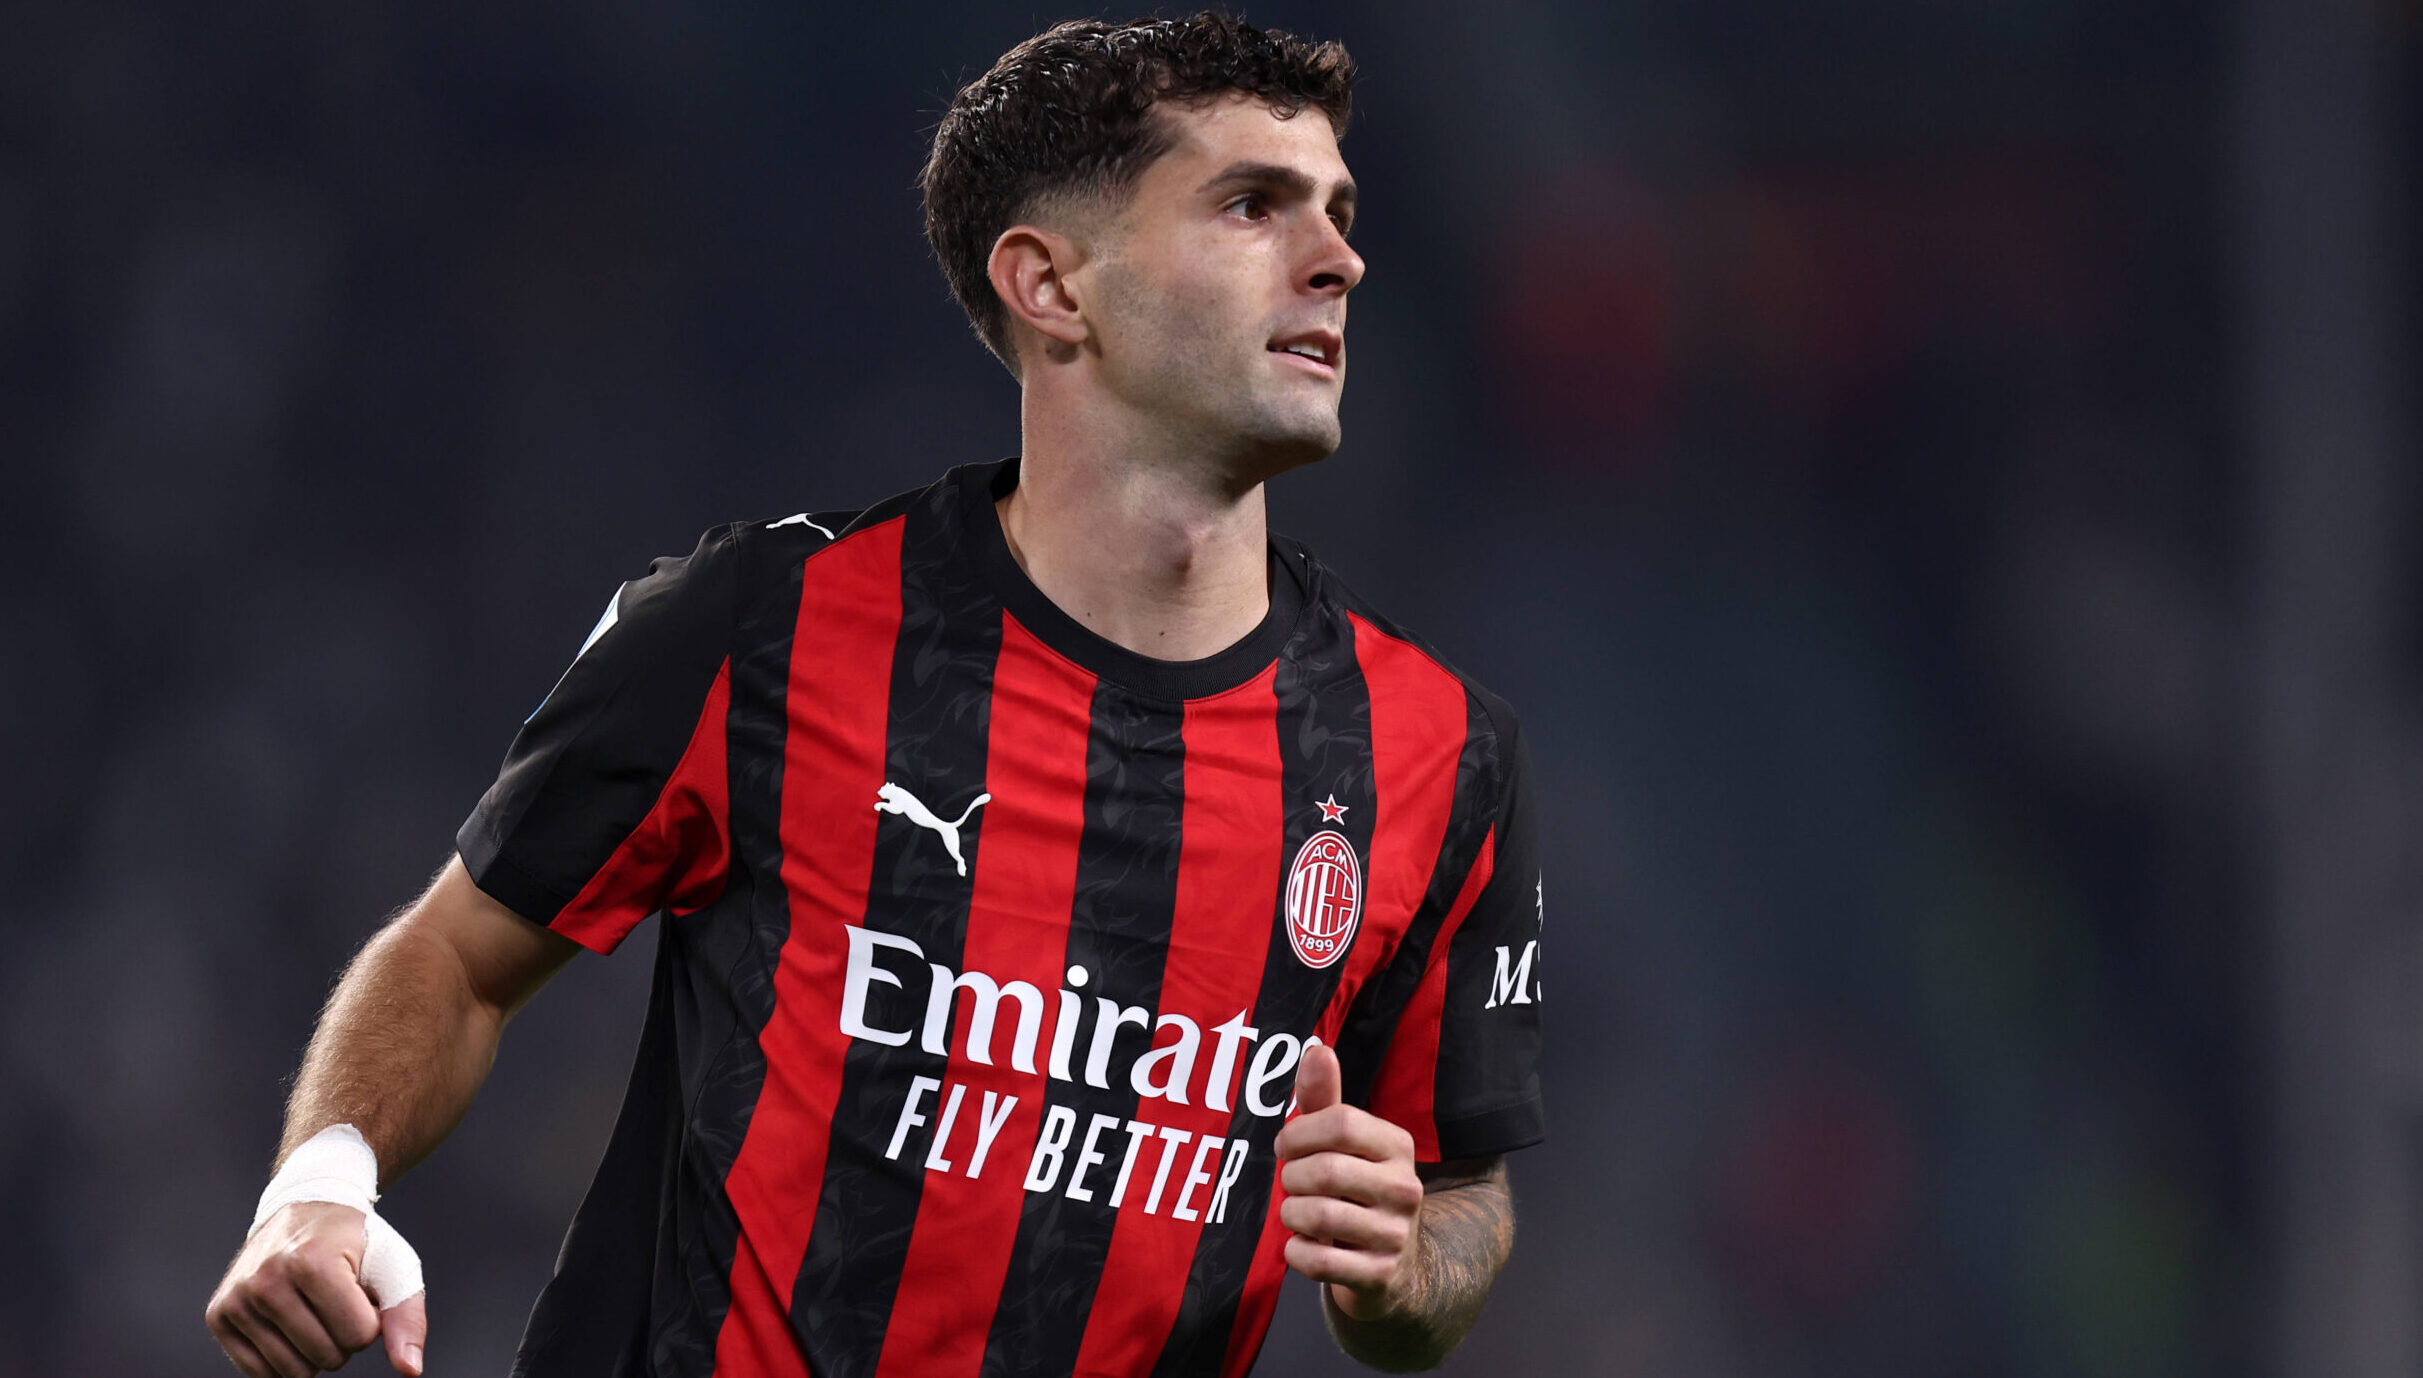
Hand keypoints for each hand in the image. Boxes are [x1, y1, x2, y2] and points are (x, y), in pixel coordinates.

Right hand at [206, 1201, 427, 1377]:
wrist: (306, 1206)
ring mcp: (237, 1298)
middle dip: (344, 1338)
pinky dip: (284, 1359)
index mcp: (312, 1261)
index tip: (361, 1293)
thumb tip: (410, 1370)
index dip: (370, 1321)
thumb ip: (407, 1318)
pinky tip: (290, 1324)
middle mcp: (266, 1280)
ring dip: (315, 1351)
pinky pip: (259, 1373)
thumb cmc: (355, 1241)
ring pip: (294, 1372)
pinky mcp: (218, 1315)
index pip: (359, 1336)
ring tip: (315, 1310)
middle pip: (328, 1357)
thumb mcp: (393, 1267)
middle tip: (337, 1300)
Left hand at [1272, 1041, 1425, 1321]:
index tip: (1286, 1147)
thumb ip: (1324, 1099)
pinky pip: (1320, 1261)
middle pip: (1326, 1170)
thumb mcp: (1343, 1145)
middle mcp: (1406, 1187)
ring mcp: (1397, 1234)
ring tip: (1296, 1213)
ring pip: (1320, 1216)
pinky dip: (1296, 1253)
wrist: (1393, 1269)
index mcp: (1398, 1145)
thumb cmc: (1354, 1191)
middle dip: (1291, 1178)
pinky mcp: (1381, 1275)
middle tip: (1290, 1184)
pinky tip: (1301, 1245)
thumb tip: (1317, 1048)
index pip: (1341, 1123)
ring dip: (1292, 1215)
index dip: (1299, 1133)